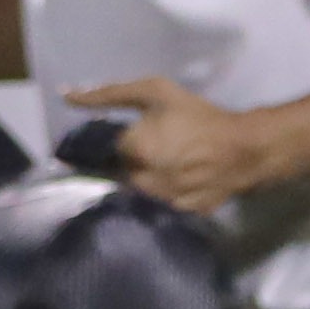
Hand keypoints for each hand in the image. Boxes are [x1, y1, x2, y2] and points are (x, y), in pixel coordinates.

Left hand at [60, 75, 272, 213]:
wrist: (243, 149)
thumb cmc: (198, 116)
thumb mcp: (156, 92)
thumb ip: (109, 93)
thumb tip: (66, 95)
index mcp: (133, 149)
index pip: (100, 151)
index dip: (108, 144)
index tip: (119, 139)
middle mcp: (141, 181)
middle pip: (115, 175)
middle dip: (123, 164)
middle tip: (146, 152)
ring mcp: (158, 202)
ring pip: (132, 194)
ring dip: (138, 182)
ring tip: (159, 168)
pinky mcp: (174, 216)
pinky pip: (153, 208)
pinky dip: (156, 197)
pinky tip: (172, 184)